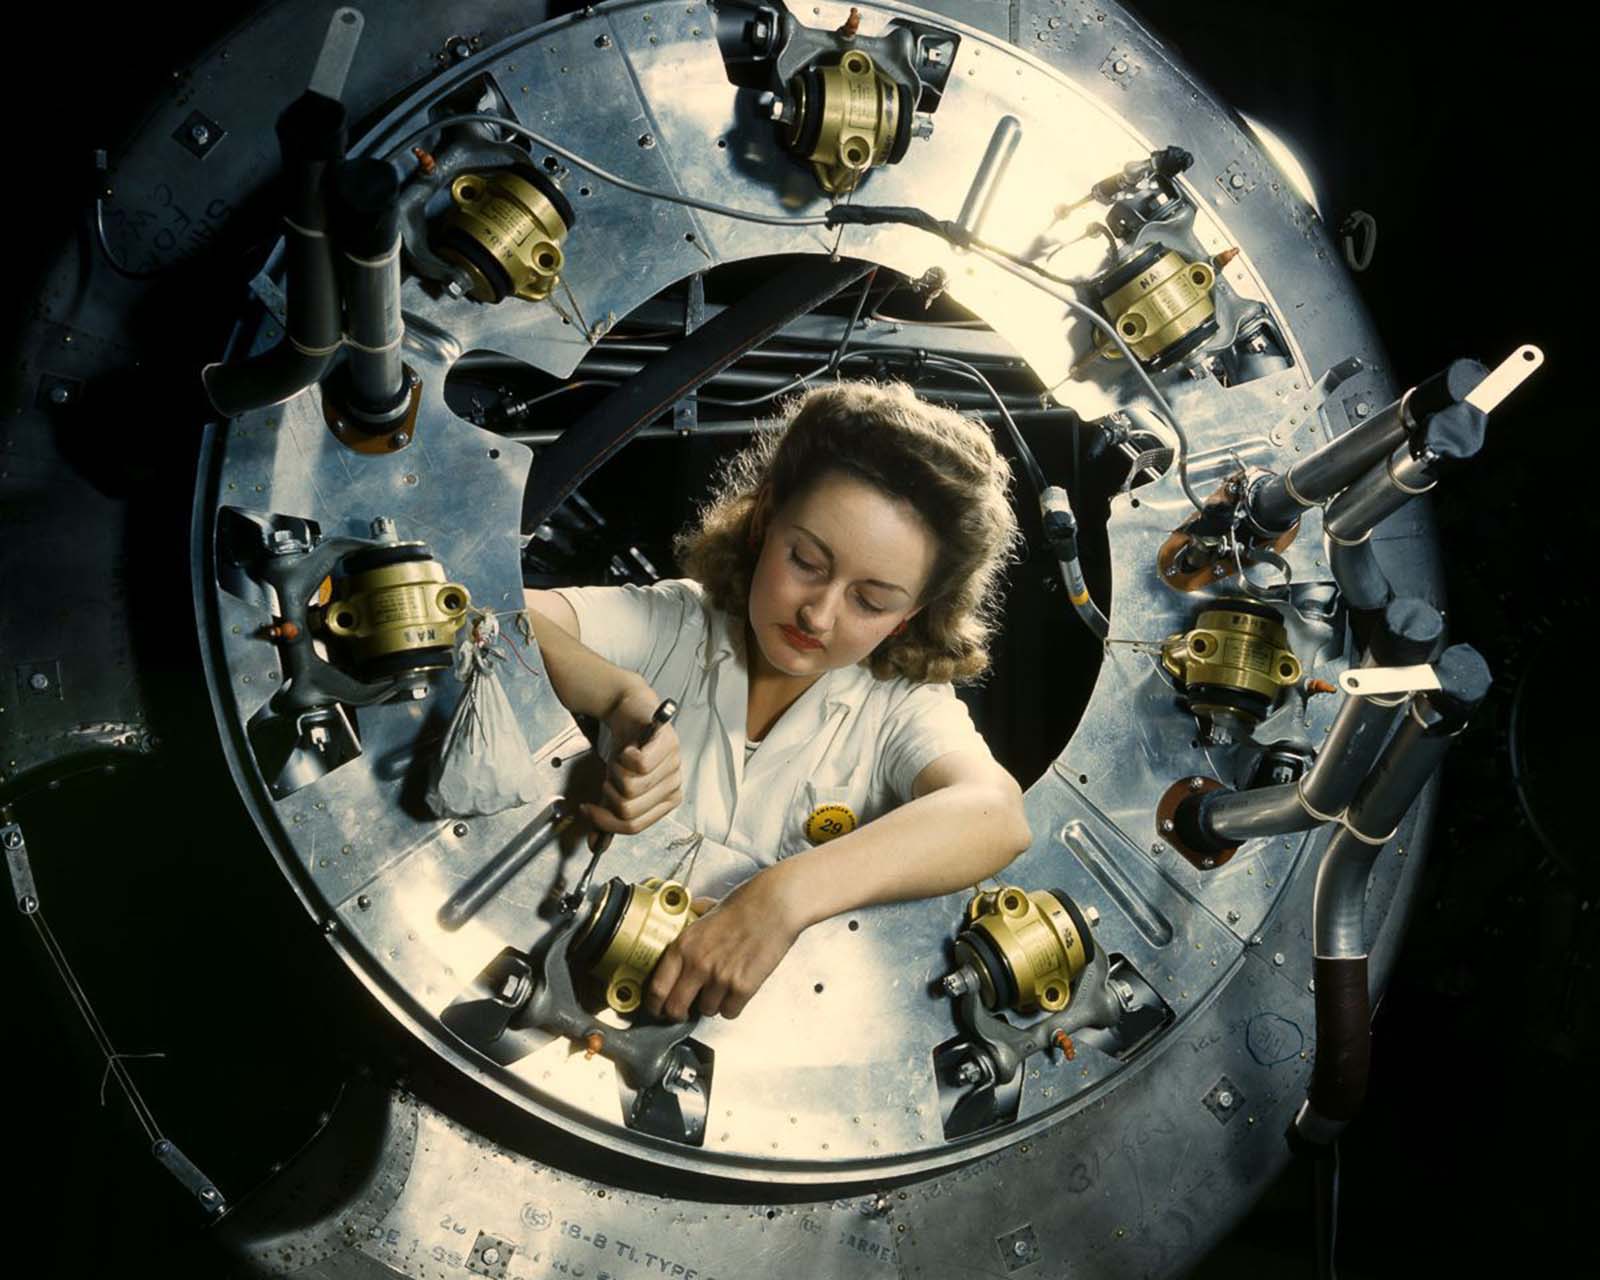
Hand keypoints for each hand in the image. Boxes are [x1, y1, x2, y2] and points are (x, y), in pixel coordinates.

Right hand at [580, 683, 682, 850]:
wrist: (630, 711)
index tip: (587, 809)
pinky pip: (639, 764)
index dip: (606, 821)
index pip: (634, 827)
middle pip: (629, 810)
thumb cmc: (626, 750)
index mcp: (666, 801)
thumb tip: (594, 845)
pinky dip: (623, 757)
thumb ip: (606, 816)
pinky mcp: (668, 743)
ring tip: (619, 762)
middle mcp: (674, 785)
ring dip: (614, 774)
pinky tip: (627, 749)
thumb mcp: (613, 787)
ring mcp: (674, 764)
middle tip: (608, 778)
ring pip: (631, 788)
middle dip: (608, 795)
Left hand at [645, 872, 802, 1020]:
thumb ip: (691, 923)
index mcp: (683, 945)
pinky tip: (737, 990)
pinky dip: (733, 1006)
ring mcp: (720, 978)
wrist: (775, 905)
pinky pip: (730, 1012)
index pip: (656, 988)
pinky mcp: (743, 987)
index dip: (654, 1004)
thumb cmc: (745, 904)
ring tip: (721, 988)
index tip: (658, 1008)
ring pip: (706, 1011)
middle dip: (679, 1013)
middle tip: (685, 1010)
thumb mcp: (706, 911)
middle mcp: (697, 964)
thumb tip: (683, 919)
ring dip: (711, 1004)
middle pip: (675, 1009)